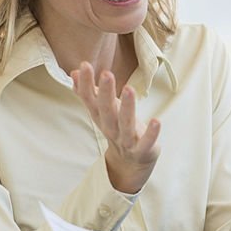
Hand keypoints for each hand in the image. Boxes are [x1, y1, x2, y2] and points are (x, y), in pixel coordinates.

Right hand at [71, 62, 161, 193]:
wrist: (129, 163)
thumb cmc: (117, 129)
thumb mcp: (101, 112)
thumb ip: (88, 94)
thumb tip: (74, 73)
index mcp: (101, 117)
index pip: (90, 100)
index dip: (85, 84)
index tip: (83, 66)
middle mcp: (111, 128)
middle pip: (106, 110)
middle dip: (105, 92)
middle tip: (106, 74)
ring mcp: (126, 140)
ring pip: (125, 124)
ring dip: (127, 107)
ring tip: (129, 89)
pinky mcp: (142, 150)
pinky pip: (146, 142)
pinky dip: (151, 133)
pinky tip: (156, 121)